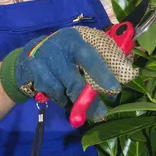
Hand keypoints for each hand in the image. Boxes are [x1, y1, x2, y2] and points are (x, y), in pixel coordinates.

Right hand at [0, 26, 138, 121]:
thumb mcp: (81, 46)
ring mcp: (43, 66)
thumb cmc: (64, 51)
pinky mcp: (34, 79)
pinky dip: (62, 100)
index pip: (90, 57)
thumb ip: (102, 55)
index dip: (102, 73)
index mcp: (74, 40)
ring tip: (81, 106)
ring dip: (74, 102)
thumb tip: (126, 71)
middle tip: (101, 115)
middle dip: (88, 101)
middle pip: (74, 82)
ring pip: (64, 93)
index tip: (114, 89)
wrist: (28, 56)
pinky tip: (63, 95)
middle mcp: (57, 51)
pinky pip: (54, 97)